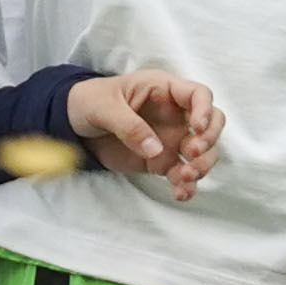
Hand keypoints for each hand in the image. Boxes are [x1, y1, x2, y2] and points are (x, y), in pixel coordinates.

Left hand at [66, 70, 220, 202]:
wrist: (73, 125)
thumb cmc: (89, 102)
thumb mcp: (104, 107)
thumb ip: (129, 126)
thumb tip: (155, 149)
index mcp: (164, 90)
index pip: (199, 94)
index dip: (204, 110)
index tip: (196, 128)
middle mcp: (176, 114)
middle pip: (212, 123)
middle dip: (209, 139)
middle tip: (191, 153)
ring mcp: (172, 138)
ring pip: (204, 151)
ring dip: (202, 165)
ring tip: (185, 176)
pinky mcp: (162, 160)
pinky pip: (182, 174)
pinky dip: (186, 185)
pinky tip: (181, 194)